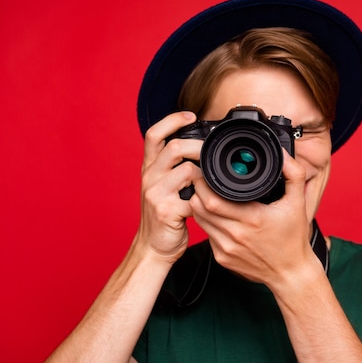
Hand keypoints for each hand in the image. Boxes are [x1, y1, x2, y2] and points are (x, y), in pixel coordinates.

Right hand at [134, 111, 202, 264]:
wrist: (153, 247)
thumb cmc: (164, 216)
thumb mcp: (162, 187)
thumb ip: (174, 169)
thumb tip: (200, 152)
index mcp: (149, 168)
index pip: (154, 134)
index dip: (172, 120)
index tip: (191, 115)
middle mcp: (149, 177)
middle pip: (174, 148)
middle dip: (198, 147)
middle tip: (212, 154)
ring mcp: (155, 193)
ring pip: (187, 170)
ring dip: (205, 175)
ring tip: (211, 183)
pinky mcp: (166, 210)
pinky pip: (194, 197)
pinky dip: (206, 199)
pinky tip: (209, 203)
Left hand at [189, 149, 318, 287]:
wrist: (290, 274)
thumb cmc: (293, 239)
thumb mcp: (298, 203)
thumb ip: (293, 174)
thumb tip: (282, 154)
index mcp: (252, 219)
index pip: (211, 200)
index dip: (204, 184)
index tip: (207, 174)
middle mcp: (235, 236)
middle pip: (199, 208)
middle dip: (198, 191)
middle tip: (204, 181)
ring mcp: (226, 249)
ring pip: (199, 221)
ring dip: (200, 206)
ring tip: (208, 195)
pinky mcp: (221, 258)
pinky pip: (206, 235)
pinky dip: (208, 223)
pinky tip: (218, 217)